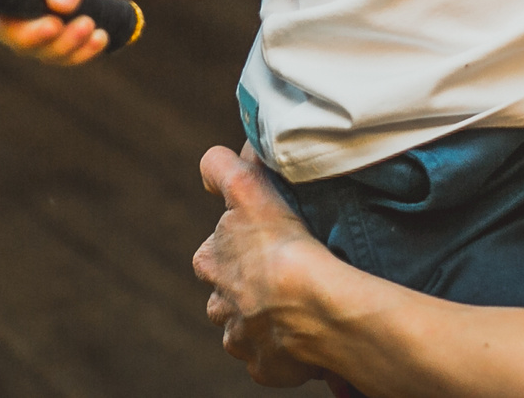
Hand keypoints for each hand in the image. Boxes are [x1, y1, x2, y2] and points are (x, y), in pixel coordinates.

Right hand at [0, 0, 131, 64]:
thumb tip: (61, 6)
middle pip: (5, 29)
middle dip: (30, 35)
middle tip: (57, 25)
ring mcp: (35, 18)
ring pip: (34, 48)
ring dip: (62, 46)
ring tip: (92, 26)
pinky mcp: (59, 34)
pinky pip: (61, 55)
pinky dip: (80, 52)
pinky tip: (100, 37)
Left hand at [195, 145, 332, 386]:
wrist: (313, 306)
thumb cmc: (282, 244)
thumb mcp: (248, 187)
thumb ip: (223, 166)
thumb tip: (214, 157)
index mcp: (210, 260)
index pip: (211, 249)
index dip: (234, 243)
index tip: (259, 240)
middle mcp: (218, 302)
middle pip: (228, 291)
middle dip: (248, 284)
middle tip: (285, 273)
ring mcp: (240, 337)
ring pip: (247, 326)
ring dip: (266, 317)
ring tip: (300, 305)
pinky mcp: (262, 366)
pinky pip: (272, 358)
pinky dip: (285, 350)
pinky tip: (306, 334)